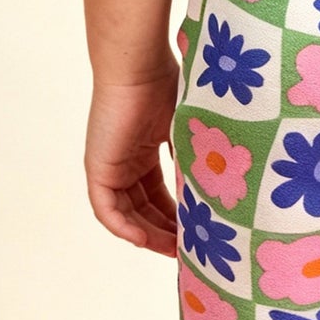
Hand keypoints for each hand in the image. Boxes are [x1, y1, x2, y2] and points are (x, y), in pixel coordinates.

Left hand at [84, 70, 180, 253]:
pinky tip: (146, 241)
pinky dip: (125, 228)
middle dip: (166, 232)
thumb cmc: (166, 86)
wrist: (140, 67)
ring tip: (174, 251)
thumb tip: (221, 191)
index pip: (159, 196)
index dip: (177, 218)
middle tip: (189, 251)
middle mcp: (124, 162)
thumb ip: (196, 160)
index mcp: (143, 152)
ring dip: (148, 235)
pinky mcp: (98, 169)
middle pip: (143, 210)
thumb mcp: (188, 132)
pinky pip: (107, 210)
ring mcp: (109, 167)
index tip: (198, 234)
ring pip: (127, 214)